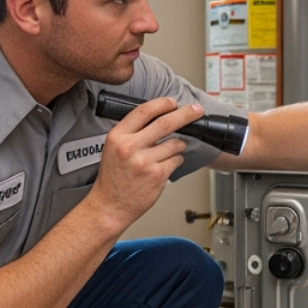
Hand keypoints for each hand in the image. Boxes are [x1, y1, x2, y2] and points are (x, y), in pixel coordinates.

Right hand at [86, 97, 203, 230]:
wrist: (110, 205)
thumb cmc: (113, 177)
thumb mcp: (113, 147)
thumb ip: (131, 132)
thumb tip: (157, 117)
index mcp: (117, 136)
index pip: (143, 111)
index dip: (162, 104)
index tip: (173, 102)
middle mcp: (130, 147)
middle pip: (165, 123)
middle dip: (186, 114)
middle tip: (196, 110)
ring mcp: (145, 162)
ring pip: (175, 143)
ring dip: (178, 145)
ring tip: (170, 151)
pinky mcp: (157, 175)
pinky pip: (176, 160)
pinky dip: (176, 160)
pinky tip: (165, 165)